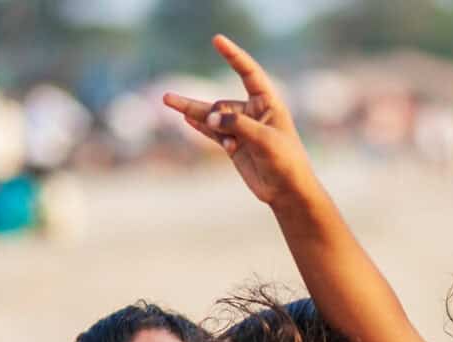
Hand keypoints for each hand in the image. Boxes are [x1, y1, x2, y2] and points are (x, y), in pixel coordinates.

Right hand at [161, 35, 310, 204]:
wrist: (287, 191)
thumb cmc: (285, 161)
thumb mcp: (264, 140)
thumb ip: (237, 125)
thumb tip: (208, 117)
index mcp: (268, 103)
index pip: (249, 73)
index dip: (233, 56)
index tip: (217, 40)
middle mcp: (253, 112)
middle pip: (222, 105)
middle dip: (213, 115)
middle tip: (204, 122)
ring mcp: (241, 128)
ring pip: (212, 117)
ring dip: (193, 111)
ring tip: (166, 99)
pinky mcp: (233, 144)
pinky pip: (211, 131)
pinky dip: (199, 126)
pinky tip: (185, 118)